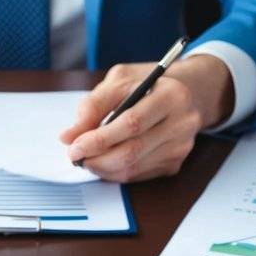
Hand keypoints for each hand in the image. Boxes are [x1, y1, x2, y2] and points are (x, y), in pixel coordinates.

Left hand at [59, 55, 234, 181]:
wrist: (186, 92)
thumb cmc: (148, 84)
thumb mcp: (120, 80)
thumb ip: (93, 105)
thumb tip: (69, 136)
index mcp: (171, 95)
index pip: (131, 124)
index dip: (99, 139)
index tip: (74, 145)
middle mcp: (182, 123)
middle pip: (132, 151)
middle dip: (97, 158)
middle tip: (75, 156)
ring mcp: (181, 146)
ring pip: (133, 168)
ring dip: (103, 168)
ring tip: (87, 158)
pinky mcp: (175, 163)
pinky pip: (139, 175)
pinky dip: (115, 172)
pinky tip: (105, 161)